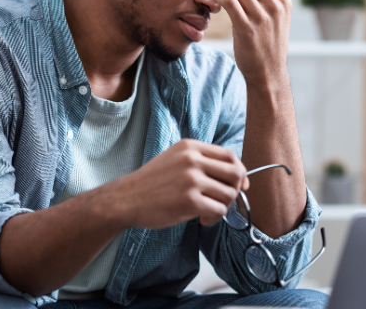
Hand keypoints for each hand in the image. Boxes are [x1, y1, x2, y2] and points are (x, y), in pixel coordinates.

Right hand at [103, 139, 247, 227]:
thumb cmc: (151, 183)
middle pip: (235, 173)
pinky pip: (219, 210)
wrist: (126, 199)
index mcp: (190, 147)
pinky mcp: (190, 200)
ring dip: (223, 207)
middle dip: (235, 190)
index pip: (230, 155)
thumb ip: (201, 162)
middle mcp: (193, 160)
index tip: (239, 185)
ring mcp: (191, 180)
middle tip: (222, 201)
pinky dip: (214, 218)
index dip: (240, 171)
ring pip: (229, 194)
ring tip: (207, 211)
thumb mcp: (175, 159)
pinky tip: (201, 219)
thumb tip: (236, 176)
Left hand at [215, 0, 291, 87]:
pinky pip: (229, 0)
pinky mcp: (247, 28)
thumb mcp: (274, 20)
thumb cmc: (267, 46)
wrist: (268, 74)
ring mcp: (262, 17)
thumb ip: (263, 0)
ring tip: (220, 2)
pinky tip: (218, 7)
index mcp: (282, 1)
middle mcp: (275, 6)